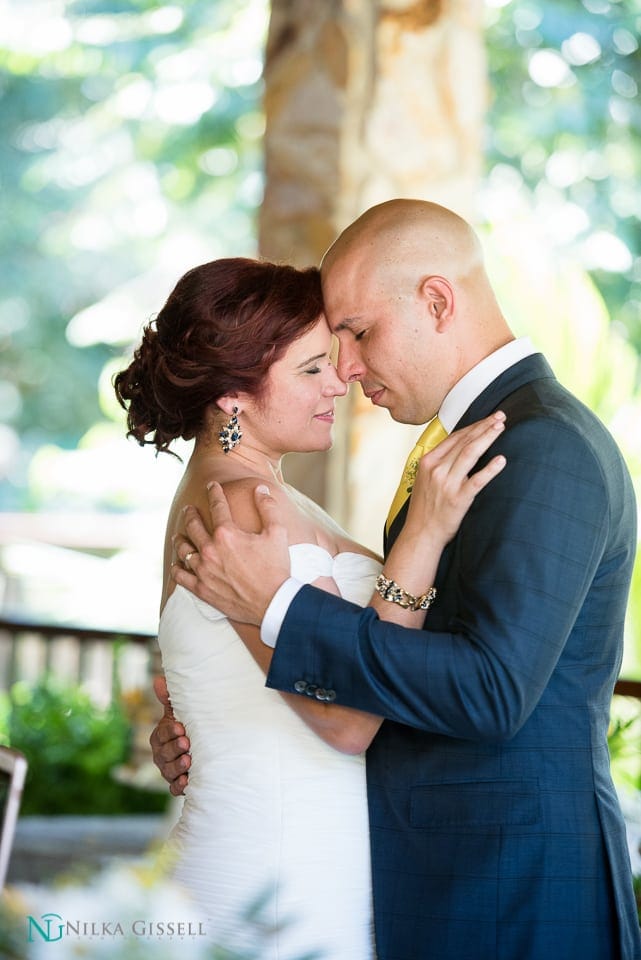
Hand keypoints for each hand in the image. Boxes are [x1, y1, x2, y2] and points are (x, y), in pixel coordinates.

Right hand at [149, 675, 190, 796]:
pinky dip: (179, 786)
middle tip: (186, 743)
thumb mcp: (180, 713)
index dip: (170, 732)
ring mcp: (168, 771)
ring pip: (168, 771)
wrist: (202, 751)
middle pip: (163, 754)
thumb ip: (170, 699)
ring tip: (189, 761)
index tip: (181, 728)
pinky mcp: (177, 784)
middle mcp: (161, 755)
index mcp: (160, 737)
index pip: (161, 734)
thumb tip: (158, 679)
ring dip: (178, 767)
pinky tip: (187, 782)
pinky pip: (174, 788)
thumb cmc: (188, 728)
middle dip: (174, 749)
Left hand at [171, 481, 290, 624]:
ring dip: (180, 539)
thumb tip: (260, 489)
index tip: (212, 486)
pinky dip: (177, 568)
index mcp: (227, 534)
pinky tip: (176, 563)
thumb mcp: (277, 533)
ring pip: (183, 550)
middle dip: (191, 514)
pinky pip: (181, 576)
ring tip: (179, 534)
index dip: (214, 493)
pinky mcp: (201, 589)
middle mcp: (210, 550)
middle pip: (193, 526)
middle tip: (189, 509)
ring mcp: (203, 570)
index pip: (217, 506)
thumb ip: (268, 507)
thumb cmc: (276, 568)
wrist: (273, 603)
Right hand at [405, 411, 506, 545]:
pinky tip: (502, 460)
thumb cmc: (426, 508)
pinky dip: (490, 469)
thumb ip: (440, 463)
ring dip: (487, 438)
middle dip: (484, 426)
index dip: (474, 426)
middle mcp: (436, 469)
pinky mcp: (458, 499)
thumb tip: (460, 447)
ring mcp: (447, 483)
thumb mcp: (425, 479)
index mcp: (428, 462)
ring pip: (470, 453)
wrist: (421, 534)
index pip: (454, 437)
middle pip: (464, 441)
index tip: (488, 419)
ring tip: (501, 427)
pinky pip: (477, 480)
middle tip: (500, 416)